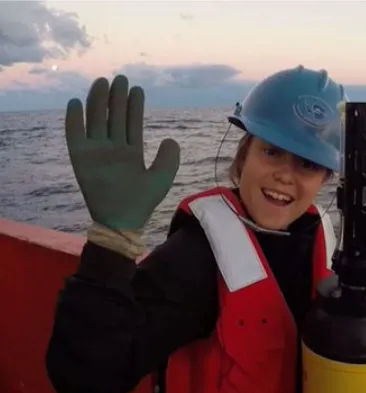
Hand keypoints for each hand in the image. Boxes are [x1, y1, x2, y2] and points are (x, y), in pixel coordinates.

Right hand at [65, 74, 179, 230]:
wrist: (121, 219)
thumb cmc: (142, 202)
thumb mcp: (162, 178)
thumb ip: (169, 158)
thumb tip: (170, 138)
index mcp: (131, 153)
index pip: (132, 124)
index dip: (134, 106)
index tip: (137, 89)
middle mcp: (113, 149)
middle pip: (114, 117)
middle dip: (117, 98)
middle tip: (121, 78)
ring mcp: (96, 152)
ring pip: (96, 121)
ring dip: (98, 102)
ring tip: (103, 82)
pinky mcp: (80, 158)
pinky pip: (74, 135)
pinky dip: (74, 119)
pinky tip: (75, 102)